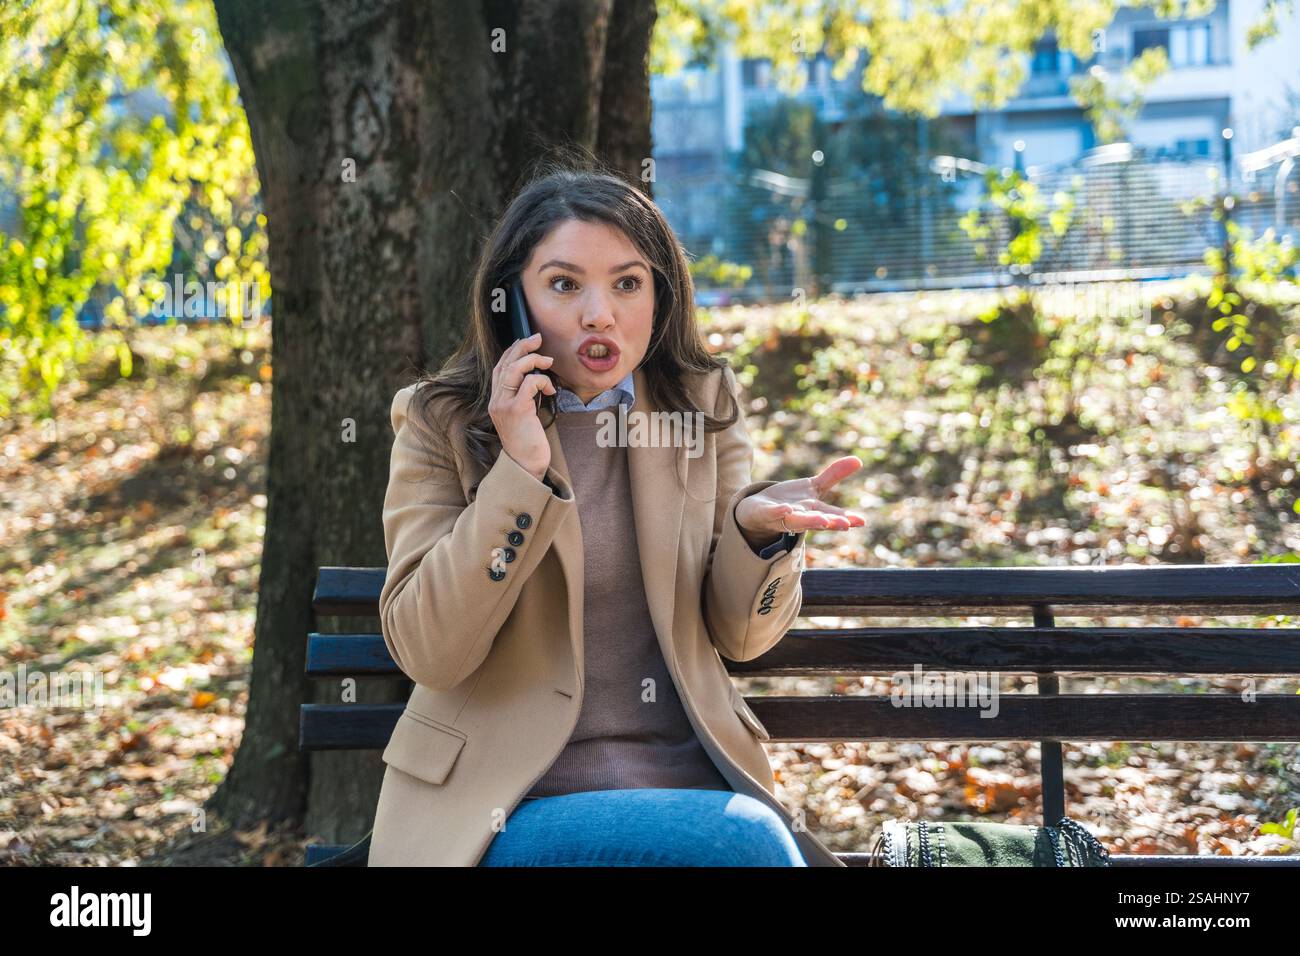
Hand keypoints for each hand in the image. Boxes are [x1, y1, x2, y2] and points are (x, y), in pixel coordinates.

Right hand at [490, 332, 556, 479]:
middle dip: (522, 346)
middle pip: (505, 363)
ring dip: (533, 360)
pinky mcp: (516, 410)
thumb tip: (537, 377)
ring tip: (549, 362)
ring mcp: (504, 405)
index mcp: (496, 400)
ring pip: (514, 369)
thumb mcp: (524, 416)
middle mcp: (496, 400)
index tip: (526, 342)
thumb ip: (524, 397)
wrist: (526, 465)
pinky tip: (551, 390)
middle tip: (538, 338)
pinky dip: (542, 380)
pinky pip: (530, 382)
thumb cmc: (529, 442)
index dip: (511, 351)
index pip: (499, 367)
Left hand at [734, 456, 865, 547]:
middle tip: (846, 525)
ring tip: (822, 520)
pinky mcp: (766, 513)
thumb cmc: (791, 501)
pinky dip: (779, 512)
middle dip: (831, 523)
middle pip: (817, 520)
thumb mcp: (813, 487)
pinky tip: (786, 509)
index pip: (833, 515)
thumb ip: (834, 475)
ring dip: (808, 521)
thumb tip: (859, 460)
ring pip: (797, 521)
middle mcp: (801, 517)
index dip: (847, 518)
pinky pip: (772, 513)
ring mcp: (783, 517)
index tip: (862, 521)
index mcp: (815, 511)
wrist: (758, 511)